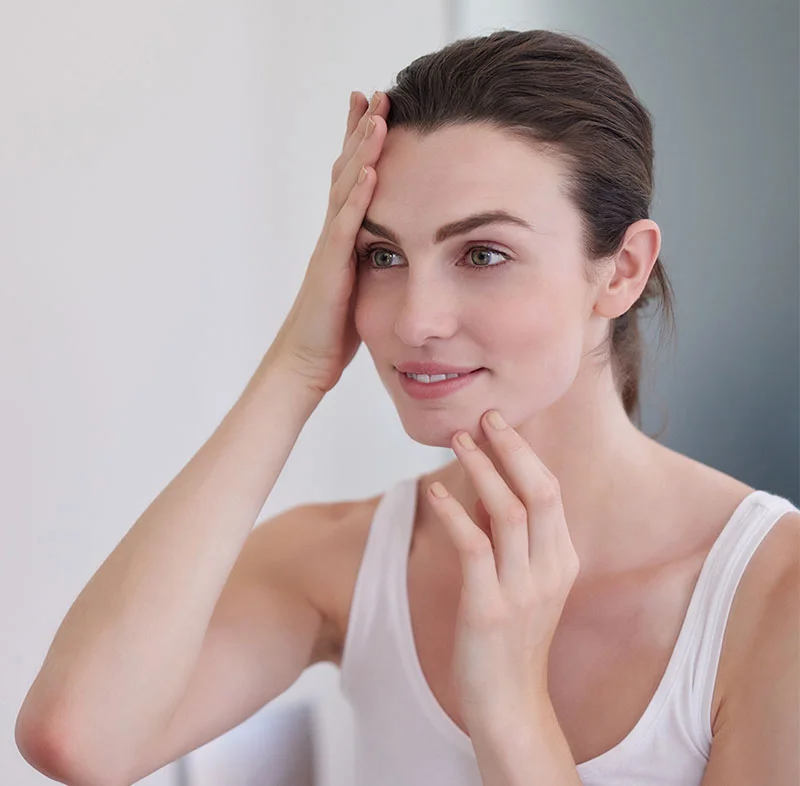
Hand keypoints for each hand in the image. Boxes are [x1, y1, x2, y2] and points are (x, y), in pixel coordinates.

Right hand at [265, 90, 388, 394]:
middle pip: (345, 170)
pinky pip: (345, 227)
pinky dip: (357, 197)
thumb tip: (398, 244)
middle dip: (360, 130)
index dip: (360, 144)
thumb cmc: (333, 328)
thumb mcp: (362, 284)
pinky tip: (369, 170)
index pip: (352, 179)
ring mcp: (329, 248)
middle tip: (374, 93)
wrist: (305, 359)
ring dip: (361, 150)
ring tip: (377, 114)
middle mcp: (333, 233)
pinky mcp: (330, 268)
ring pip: (345, 189)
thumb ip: (374, 258)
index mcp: (343, 236)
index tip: (375, 109)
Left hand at [426, 410, 580, 734]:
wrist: (509, 703)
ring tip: (457, 440)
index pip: (550, 492)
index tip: (501, 423)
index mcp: (563, 560)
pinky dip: (452, 513)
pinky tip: (433, 492)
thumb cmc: (513, 637)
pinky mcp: (489, 608)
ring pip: (507, 511)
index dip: (525, 453)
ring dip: (481, 469)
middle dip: (512, 448)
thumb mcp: (526, 582)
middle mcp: (550, 569)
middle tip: (487, 416)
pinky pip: (472, 547)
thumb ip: (512, 537)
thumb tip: (487, 485)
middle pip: (538, 491)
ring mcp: (522, 590)